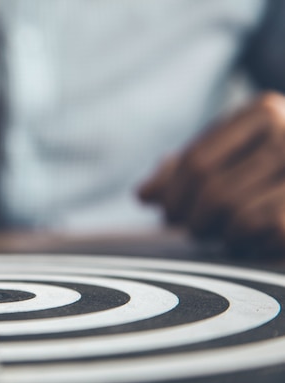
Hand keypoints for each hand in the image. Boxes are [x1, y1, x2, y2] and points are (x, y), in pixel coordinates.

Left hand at [140, 92, 284, 256]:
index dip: (173, 194)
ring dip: (221, 231)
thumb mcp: (238, 158)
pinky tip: (257, 238)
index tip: (169, 212)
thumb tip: (143, 195)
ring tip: (230, 232)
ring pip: (232, 210)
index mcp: (263, 112)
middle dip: (191, 216)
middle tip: (196, 227)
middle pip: (209, 187)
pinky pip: (261, 227)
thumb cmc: (278, 174)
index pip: (195, 161)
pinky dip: (249, 240)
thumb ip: (190, 169)